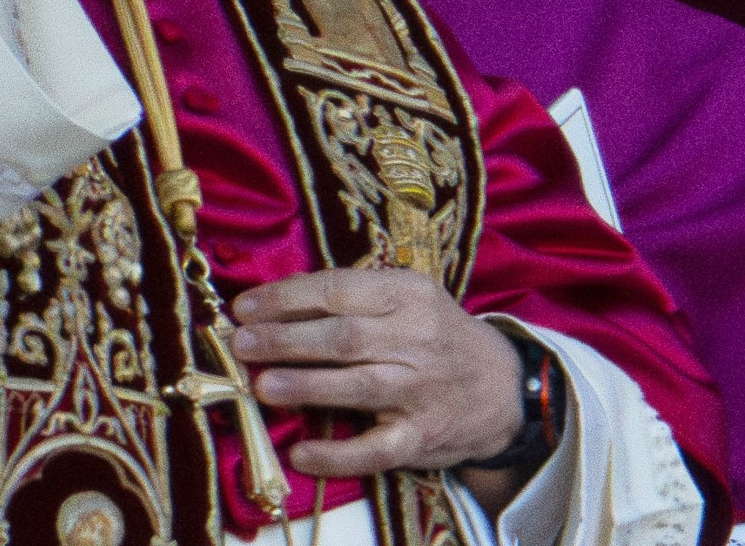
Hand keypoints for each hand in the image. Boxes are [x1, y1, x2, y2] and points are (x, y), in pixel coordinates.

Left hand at [231, 269, 525, 477]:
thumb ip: (355, 297)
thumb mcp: (410, 297)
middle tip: (242, 344)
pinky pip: (376, 449)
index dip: (287, 298)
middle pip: (344, 337)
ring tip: (263, 386)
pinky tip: (302, 452)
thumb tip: (276, 304)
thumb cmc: (437, 335)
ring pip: (358, 385)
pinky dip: (337, 454)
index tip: (244, 307)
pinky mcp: (421, 437)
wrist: (501, 386)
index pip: (340, 289)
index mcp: (410, 293)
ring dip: (307, 385)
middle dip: (287, 339)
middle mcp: (418, 338)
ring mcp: (421, 390)